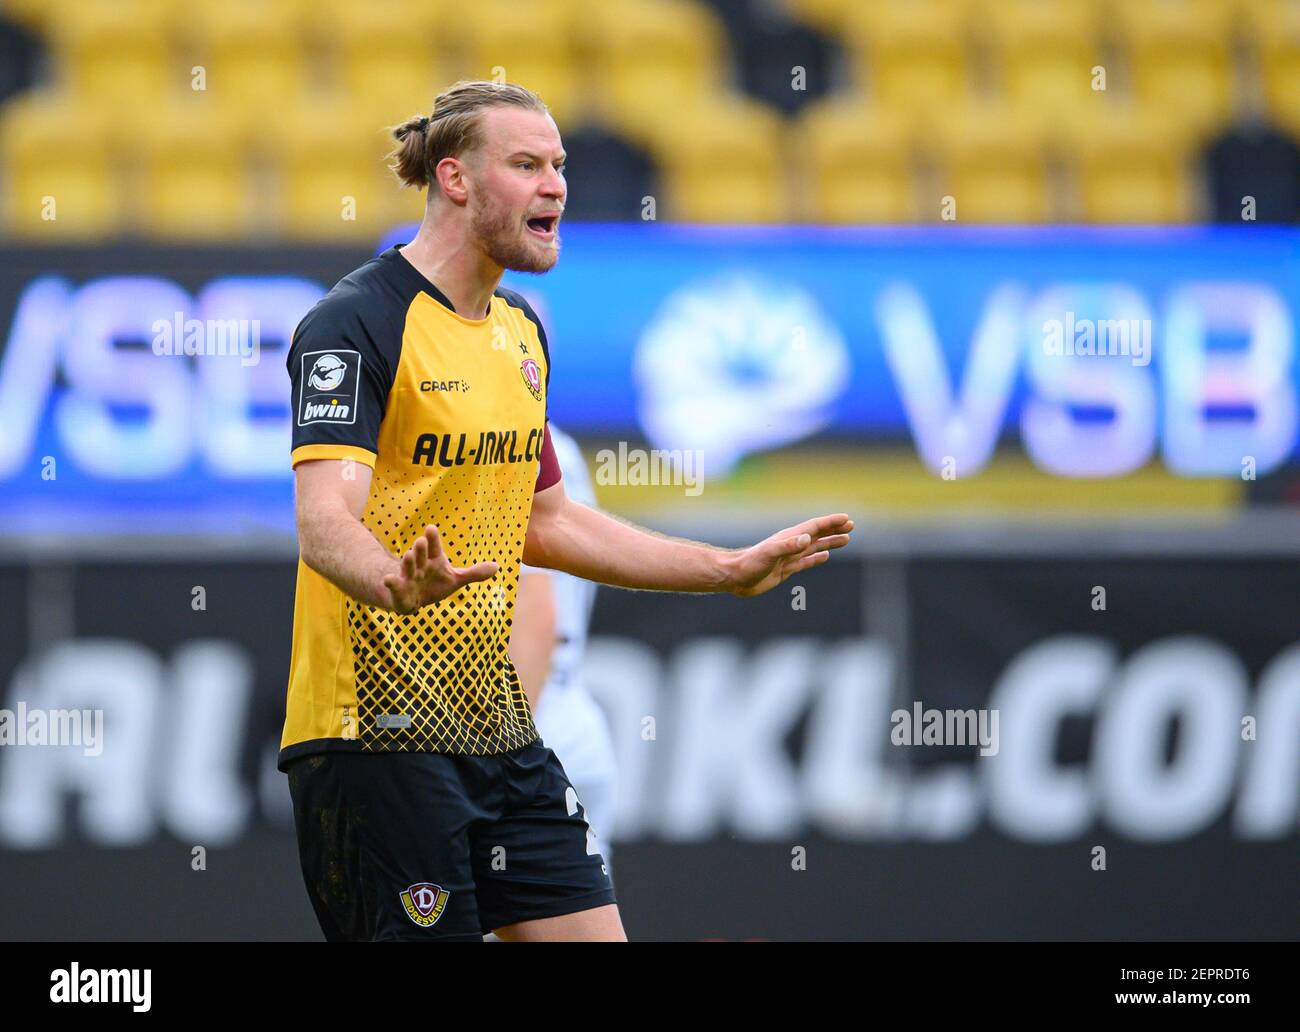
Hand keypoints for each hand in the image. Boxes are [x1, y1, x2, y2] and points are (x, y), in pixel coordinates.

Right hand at [382, 524, 498, 614]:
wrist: (413, 597)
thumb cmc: (434, 584)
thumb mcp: (455, 579)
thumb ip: (474, 573)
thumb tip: (497, 567)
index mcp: (433, 559)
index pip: (434, 547)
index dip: (433, 538)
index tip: (431, 528)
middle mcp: (420, 565)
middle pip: (421, 554)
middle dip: (421, 549)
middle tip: (421, 541)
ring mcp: (409, 576)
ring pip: (407, 567)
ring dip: (407, 562)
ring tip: (409, 555)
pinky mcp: (400, 590)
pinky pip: (394, 585)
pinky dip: (391, 582)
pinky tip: (388, 579)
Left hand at [724, 514, 853, 597]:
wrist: (735, 577)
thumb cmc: (749, 564)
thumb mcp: (769, 554)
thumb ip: (788, 546)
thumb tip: (808, 539)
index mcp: (789, 538)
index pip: (814, 527)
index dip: (830, 522)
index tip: (846, 519)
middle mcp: (791, 545)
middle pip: (817, 534)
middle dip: (834, 529)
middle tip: (851, 526)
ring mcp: (788, 557)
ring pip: (815, 547)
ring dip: (830, 542)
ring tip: (846, 540)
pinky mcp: (785, 569)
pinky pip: (806, 561)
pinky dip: (817, 558)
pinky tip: (825, 556)